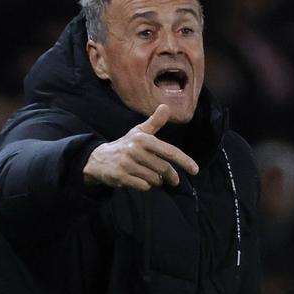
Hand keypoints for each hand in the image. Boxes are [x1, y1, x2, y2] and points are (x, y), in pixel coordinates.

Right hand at [83, 104, 200, 191]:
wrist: (99, 159)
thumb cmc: (125, 145)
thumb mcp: (139, 132)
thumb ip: (155, 122)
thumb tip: (166, 106)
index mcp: (143, 138)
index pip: (169, 151)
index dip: (184, 161)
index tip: (195, 170)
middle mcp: (135, 149)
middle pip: (163, 168)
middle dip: (171, 176)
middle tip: (174, 180)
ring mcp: (127, 163)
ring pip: (154, 179)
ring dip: (156, 181)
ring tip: (152, 177)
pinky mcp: (120, 176)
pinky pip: (143, 186)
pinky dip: (145, 186)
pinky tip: (139, 181)